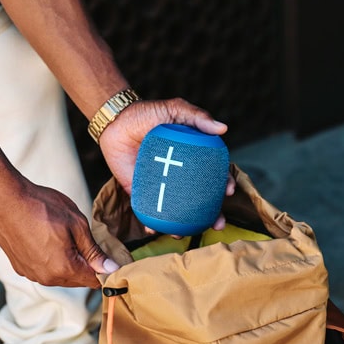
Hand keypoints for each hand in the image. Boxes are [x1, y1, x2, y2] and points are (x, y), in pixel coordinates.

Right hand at [0, 179, 117, 287]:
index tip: (109, 257)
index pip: (95, 280)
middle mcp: (47, 278)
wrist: (5, 200)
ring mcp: (31, 274)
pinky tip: (47, 240)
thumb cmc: (42, 207)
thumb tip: (111, 269)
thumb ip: (94, 251)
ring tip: (64, 237)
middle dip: (87, 265)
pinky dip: (50, 260)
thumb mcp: (77, 224)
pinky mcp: (20, 267)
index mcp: (64, 268)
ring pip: (60, 276)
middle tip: (86, 241)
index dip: (105, 270)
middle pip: (78, 280)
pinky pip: (43, 270)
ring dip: (68, 262)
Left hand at [98, 97, 235, 232]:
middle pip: (200, 199)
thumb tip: (223, 129)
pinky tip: (155, 230)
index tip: (228, 192)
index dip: (223, 185)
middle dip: (211, 215)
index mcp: (191, 158)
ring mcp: (161, 185)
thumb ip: (197, 117)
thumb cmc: (147, 113)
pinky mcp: (141, 192)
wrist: (116, 121)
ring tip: (184, 233)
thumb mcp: (174, 110)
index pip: (213, 175)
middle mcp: (179, 175)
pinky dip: (152, 223)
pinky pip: (149, 211)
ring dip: (183, 225)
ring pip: (177, 210)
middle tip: (217, 224)